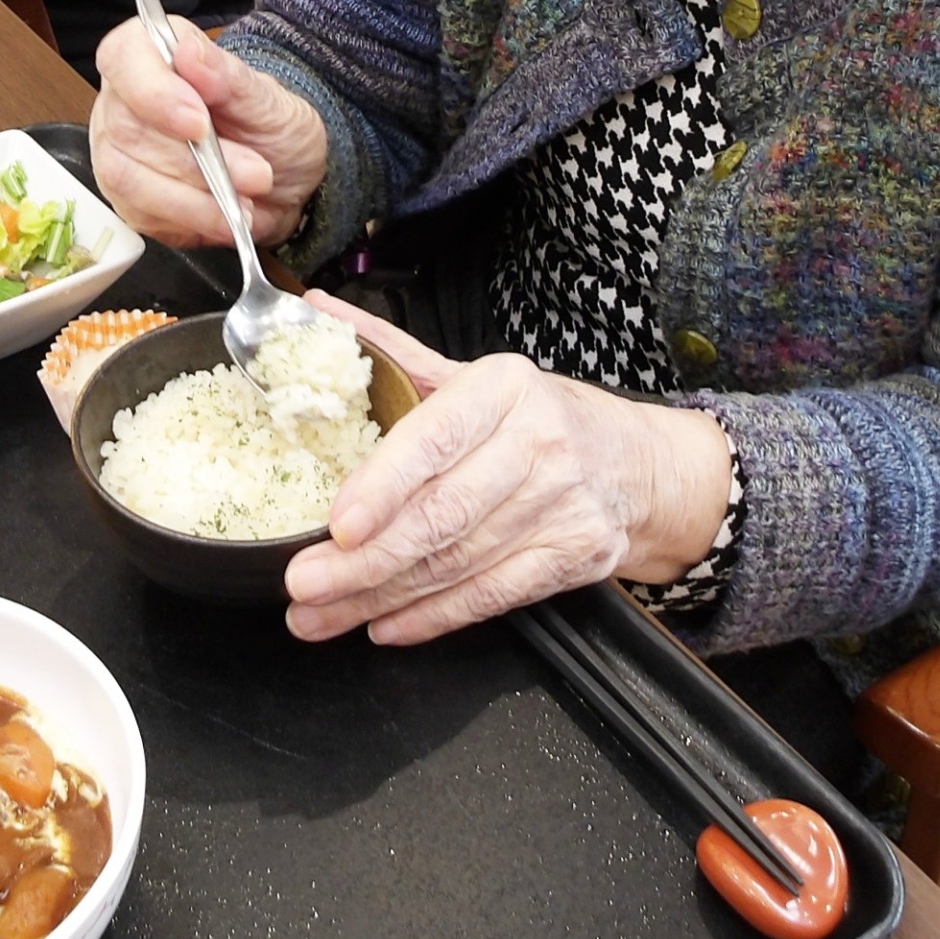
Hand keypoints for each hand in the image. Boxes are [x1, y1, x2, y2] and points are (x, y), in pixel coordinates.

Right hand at [88, 15, 327, 248]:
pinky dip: (192, 221)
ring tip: (246, 203)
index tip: (199, 123)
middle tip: (255, 173)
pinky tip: (225, 217)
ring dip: (195, 199)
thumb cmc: (270, 126)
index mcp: (150, 55)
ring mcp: (118, 153)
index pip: (122, 58)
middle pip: (127, 130)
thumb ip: (227, 76)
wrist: (283, 177)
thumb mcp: (267, 99)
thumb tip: (189, 53)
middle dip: (195, 161)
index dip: (153, 92)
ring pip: (129, 180)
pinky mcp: (127, 200)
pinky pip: (143, 216)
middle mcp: (122, 102)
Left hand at [284, 293, 736, 645]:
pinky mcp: (576, 555)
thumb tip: (313, 312)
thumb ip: (390, 351)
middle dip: (365, 560)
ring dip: (382, 596)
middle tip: (303, 583)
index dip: (384, 485)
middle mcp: (539, 442)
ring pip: (459, 562)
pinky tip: (386, 625)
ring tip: (320, 614)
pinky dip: (435, 617)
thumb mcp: (472, 378)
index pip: (436, 437)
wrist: (636, 464)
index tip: (335, 524)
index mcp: (503, 387)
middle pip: (443, 513)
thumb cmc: (535, 418)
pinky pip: (494, 595)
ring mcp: (563, 504)